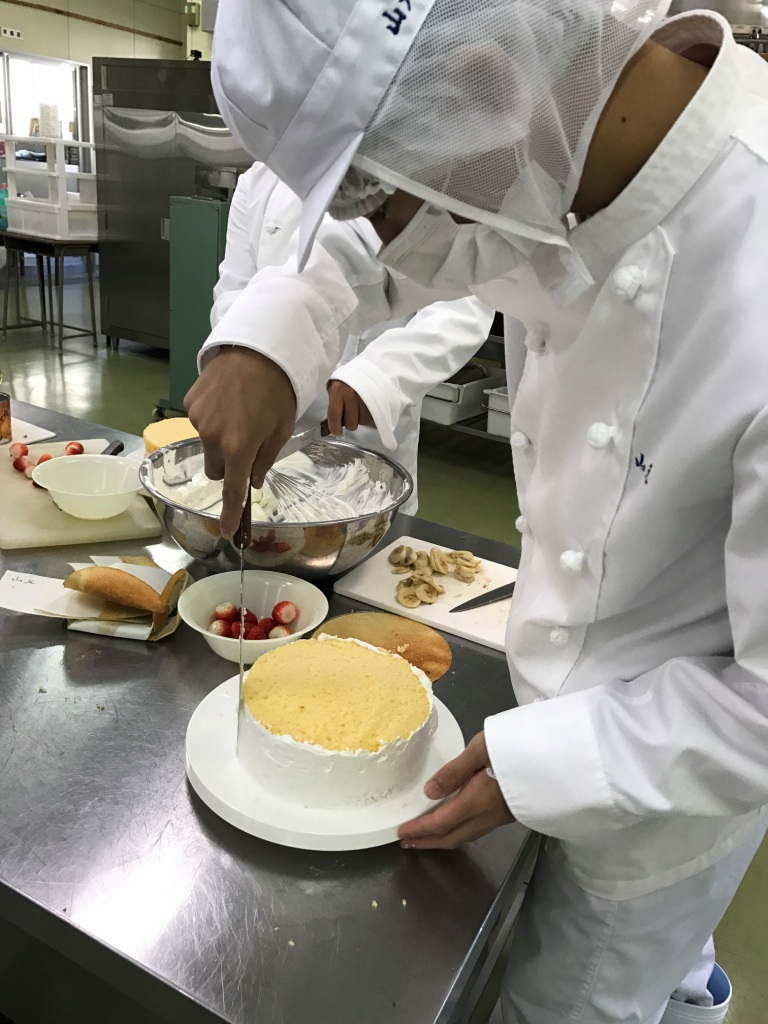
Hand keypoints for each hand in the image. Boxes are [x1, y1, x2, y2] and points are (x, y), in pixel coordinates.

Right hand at [185, 347, 296, 539]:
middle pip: (214, 471)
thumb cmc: (278, 390)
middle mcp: (212, 437)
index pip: (230, 490)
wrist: (257, 347)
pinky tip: (228, 400)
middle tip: (246, 446)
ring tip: (239, 414)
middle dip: (227, 467)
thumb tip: (253, 482)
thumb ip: (265, 460)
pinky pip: (200, 423)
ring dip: (220, 441)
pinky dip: (212, 420)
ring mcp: (197, 418)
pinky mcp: (190, 402)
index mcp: (239, 447)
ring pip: (207, 446)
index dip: (228, 514)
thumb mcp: (280, 429)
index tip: (225, 533)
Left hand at [326, 380, 373, 434]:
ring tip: (358, 409)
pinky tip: (365, 408)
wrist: (365, 368)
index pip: (334, 415)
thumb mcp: (335, 390)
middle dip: (349, 423)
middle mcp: (352, 395)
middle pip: (351, 423)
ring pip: (362, 422)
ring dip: (359, 419)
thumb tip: (329, 424)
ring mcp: (366, 398)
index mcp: (339, 391)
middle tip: (348, 416)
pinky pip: (371, 417)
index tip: (336, 432)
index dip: (334, 427)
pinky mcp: (377, 400)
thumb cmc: (346, 380)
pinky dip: (367, 416)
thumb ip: (332, 406)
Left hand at [397, 731, 513, 848]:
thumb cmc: (518, 746)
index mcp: (477, 800)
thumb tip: (429, 792)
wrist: (559, 757)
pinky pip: (477, 830)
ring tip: (426, 837)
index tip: (401, 834)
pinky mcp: (511, 813)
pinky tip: (456, 823)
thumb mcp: (482, 748)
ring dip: (443, 839)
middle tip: (408, 843)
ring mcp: (501, 818)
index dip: (419, 831)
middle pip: (452, 837)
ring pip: (466, 836)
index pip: (440, 823)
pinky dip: (459, 832)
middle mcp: (488, 815)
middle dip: (428, 842)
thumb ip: (455, 770)